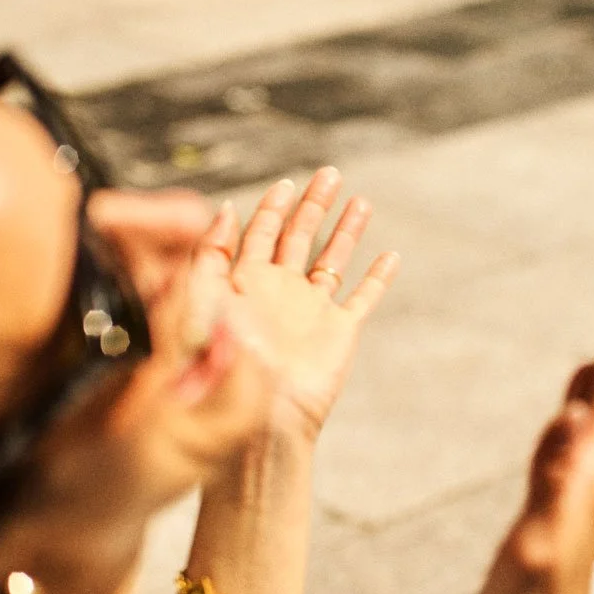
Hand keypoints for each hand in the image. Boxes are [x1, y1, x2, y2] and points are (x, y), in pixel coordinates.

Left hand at [194, 168, 398, 442]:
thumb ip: (211, 258)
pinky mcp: (340, 332)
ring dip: (346, 230)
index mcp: (245, 283)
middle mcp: (280, 292)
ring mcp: (312, 311)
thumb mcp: (203, 305)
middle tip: (329, 174)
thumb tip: (227, 211)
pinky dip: (378, 277)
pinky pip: (363, 297)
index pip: (260, 233)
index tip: (286, 182)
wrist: (258, 420)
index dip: (272, 207)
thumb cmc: (223, 371)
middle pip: (299, 237)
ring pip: (332, 260)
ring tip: (360, 201)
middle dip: (313, 204)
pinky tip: (389, 256)